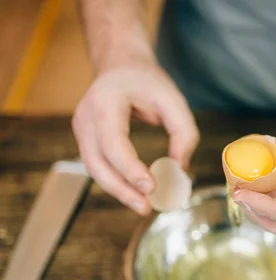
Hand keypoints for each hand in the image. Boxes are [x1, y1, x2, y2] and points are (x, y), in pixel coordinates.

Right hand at [72, 63, 199, 214]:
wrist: (121, 66)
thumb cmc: (147, 82)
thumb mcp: (174, 100)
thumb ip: (184, 133)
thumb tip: (181, 169)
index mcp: (105, 102)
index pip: (113, 142)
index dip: (129, 168)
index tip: (151, 186)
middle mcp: (86, 117)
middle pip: (97, 163)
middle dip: (122, 189)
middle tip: (147, 207)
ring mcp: (82, 130)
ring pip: (94, 170)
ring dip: (118, 191)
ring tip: (144, 206)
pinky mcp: (86, 140)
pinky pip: (99, 167)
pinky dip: (116, 183)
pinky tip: (136, 194)